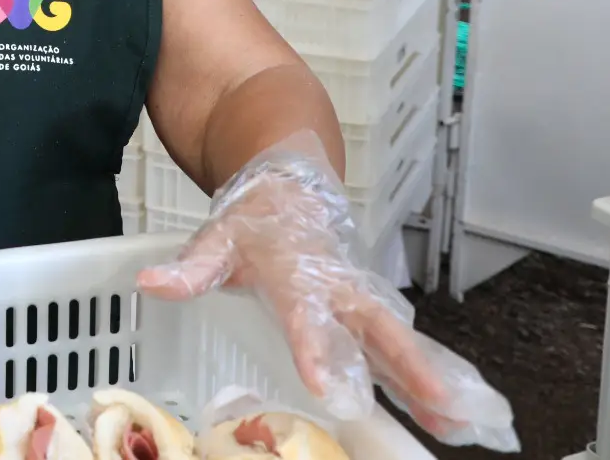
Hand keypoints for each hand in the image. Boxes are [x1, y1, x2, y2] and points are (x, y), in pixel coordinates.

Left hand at [135, 132, 518, 452]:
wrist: (292, 188)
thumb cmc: (253, 222)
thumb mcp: (217, 239)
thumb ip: (190, 268)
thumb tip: (150, 284)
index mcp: (297, 272)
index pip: (306, 313)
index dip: (317, 347)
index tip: (328, 386)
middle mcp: (339, 289)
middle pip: (378, 329)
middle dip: (409, 366)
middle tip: (442, 403)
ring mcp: (360, 302)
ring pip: (400, 342)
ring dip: (430, 379)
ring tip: (460, 422)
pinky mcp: (370, 315)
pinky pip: (402, 350)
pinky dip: (428, 381)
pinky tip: (452, 419)